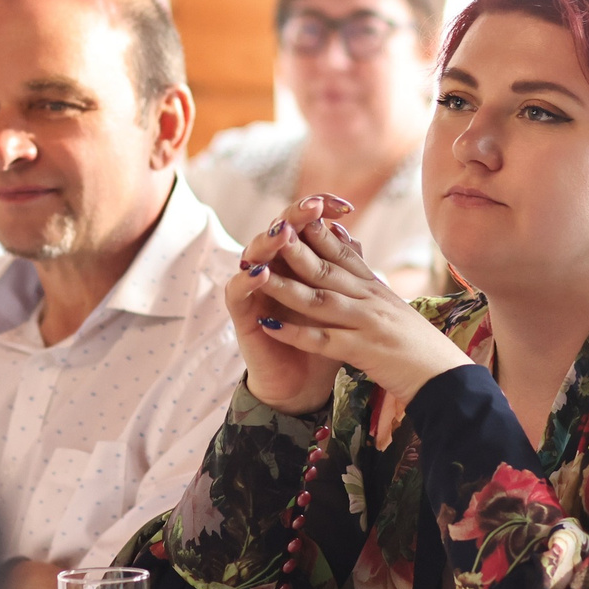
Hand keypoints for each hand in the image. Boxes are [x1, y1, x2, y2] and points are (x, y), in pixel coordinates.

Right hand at [228, 196, 356, 412]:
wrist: (305, 384)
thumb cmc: (322, 340)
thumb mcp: (338, 303)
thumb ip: (339, 270)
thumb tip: (350, 235)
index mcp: (295, 262)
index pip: (303, 225)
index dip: (321, 211)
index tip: (346, 206)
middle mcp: (271, 268)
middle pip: (278, 231)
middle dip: (296, 216)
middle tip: (314, 204)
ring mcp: (254, 290)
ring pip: (253, 254)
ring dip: (268, 242)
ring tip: (283, 232)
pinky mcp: (241, 314)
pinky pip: (238, 291)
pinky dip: (248, 281)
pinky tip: (262, 272)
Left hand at [237, 195, 471, 408]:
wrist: (446, 379)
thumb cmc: (418, 348)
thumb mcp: (394, 309)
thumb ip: (370, 287)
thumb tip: (353, 262)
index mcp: (376, 288)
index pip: (342, 253)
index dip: (316, 233)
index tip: (289, 216)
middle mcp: (371, 299)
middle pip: (326, 269)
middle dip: (294, 250)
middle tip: (265, 233)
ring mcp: (368, 323)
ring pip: (320, 299)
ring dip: (285, 286)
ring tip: (255, 275)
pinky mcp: (365, 351)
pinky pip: (324, 340)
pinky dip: (296, 332)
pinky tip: (270, 325)